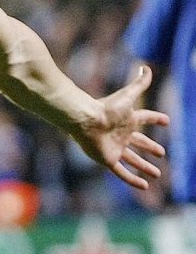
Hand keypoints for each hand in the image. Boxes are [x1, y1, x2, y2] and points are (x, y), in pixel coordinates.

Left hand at [72, 65, 168, 189]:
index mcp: (128, 119)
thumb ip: (139, 83)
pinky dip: (133, 180)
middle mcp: (122, 134)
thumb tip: (146, 67)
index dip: (156, 118)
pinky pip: (122, 173)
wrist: (85, 119)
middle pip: (139, 142)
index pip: (145, 118)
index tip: (166, 120)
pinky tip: (144, 186)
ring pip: (132, 160)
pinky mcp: (108, 159)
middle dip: (150, 147)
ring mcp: (115, 147)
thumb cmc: (106, 107)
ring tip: (157, 174)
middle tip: (161, 153)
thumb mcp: (127, 95)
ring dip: (144, 167)